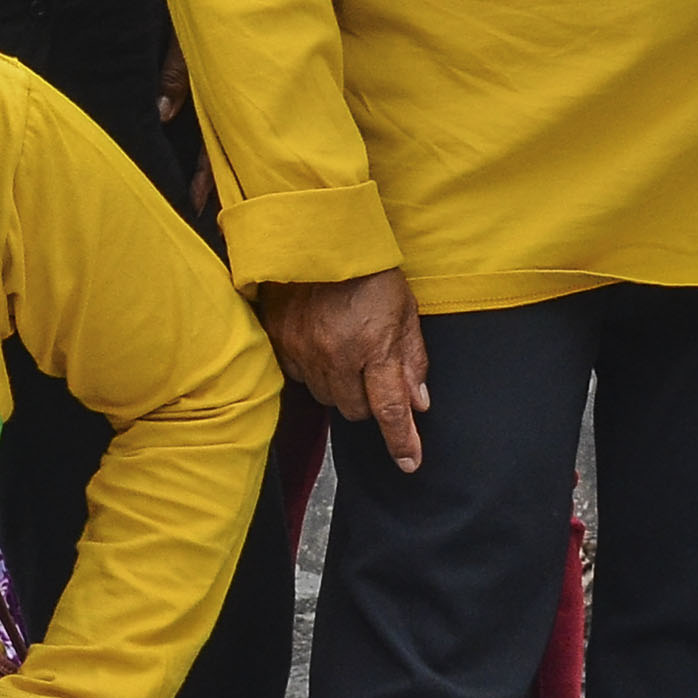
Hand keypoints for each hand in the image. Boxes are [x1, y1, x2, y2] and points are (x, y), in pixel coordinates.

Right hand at [259, 267, 428, 472]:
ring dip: (340, 387)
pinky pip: (298, 376)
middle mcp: (335, 354)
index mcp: (373, 346)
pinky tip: (320, 345)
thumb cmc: (369, 270)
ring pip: (325, 397)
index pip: (389, 408)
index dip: (401, 440)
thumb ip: (412, 359)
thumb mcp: (405, 309)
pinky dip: (312, 370)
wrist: (318, 234)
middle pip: (355, 410)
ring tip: (345, 353)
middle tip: (371, 372)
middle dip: (368, 401)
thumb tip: (418, 403)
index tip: (409, 463)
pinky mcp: (278, 339)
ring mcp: (302, 348)